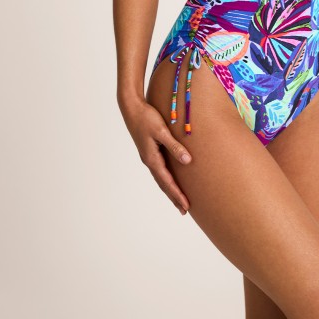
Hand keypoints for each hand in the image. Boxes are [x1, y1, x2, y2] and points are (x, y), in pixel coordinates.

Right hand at [121, 100, 192, 214]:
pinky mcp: (149, 150)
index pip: (167, 182)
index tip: (186, 206)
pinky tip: (170, 179)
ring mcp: (148, 156)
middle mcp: (149, 160)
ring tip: (178, 200)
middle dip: (174, 197)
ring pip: (161, 177)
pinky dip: (166, 178)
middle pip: (163, 184)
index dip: (177, 194)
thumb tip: (187, 161)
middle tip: (184, 210)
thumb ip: (174, 146)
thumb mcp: (162, 131)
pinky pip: (160, 169)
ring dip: (170, 189)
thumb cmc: (147, 118)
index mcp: (152, 158)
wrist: (131, 108)